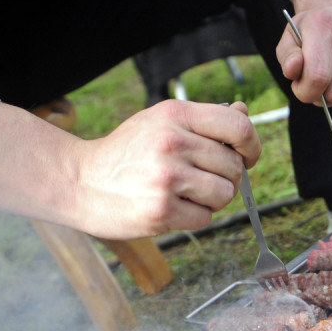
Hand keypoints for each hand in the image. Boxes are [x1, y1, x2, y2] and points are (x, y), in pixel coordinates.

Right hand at [0, 100, 260, 239]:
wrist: (80, 182)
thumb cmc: (126, 154)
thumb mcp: (160, 123)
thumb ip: (203, 121)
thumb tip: (242, 112)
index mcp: (175, 114)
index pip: (238, 127)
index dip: (252, 146)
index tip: (248, 157)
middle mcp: (173, 141)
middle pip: (234, 166)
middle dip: (226, 178)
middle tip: (201, 181)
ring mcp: (167, 177)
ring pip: (225, 194)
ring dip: (212, 200)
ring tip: (186, 194)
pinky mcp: (162, 209)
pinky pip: (205, 218)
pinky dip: (194, 217)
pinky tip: (172, 208)